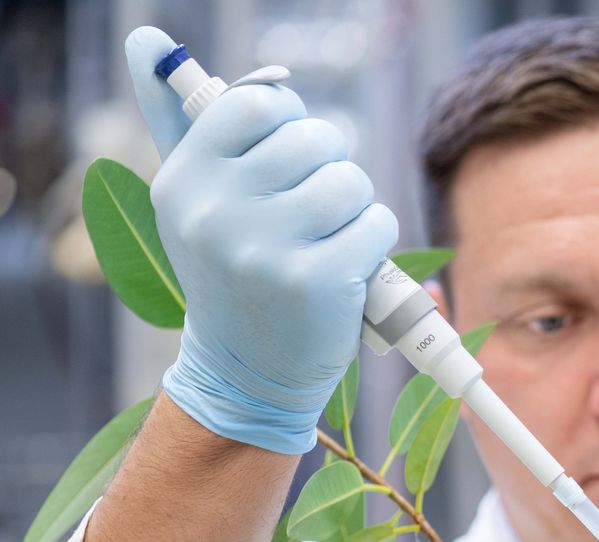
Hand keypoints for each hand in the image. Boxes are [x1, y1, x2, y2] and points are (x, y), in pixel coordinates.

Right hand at [124, 26, 396, 453]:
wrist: (247, 372)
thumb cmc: (234, 272)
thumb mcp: (197, 201)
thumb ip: (183, 121)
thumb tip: (148, 38)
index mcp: (184, 181)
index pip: (258, 105)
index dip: (290, 126)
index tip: (288, 160)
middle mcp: (216, 212)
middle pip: (316, 139)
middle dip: (330, 169)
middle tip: (314, 211)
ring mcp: (266, 249)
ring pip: (350, 180)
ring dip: (355, 207)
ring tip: (329, 241)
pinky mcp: (318, 281)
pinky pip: (377, 222)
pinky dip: (375, 241)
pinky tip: (348, 270)